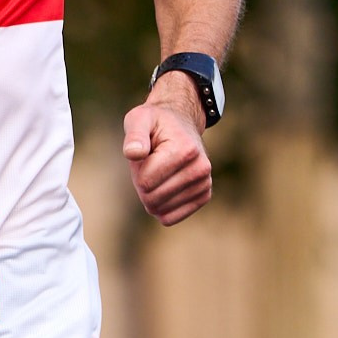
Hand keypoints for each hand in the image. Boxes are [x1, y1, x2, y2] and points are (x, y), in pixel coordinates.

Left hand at [122, 87, 211, 225]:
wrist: (181, 124)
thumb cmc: (155, 123)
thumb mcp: (139, 119)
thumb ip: (134, 135)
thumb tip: (133, 153)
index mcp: (185, 151)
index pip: (145, 183)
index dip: (136, 171)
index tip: (144, 154)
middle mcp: (200, 169)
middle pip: (151, 199)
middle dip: (142, 184)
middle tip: (150, 164)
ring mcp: (204, 184)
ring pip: (159, 210)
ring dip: (151, 194)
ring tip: (159, 172)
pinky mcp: (204, 196)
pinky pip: (170, 218)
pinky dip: (160, 206)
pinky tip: (165, 186)